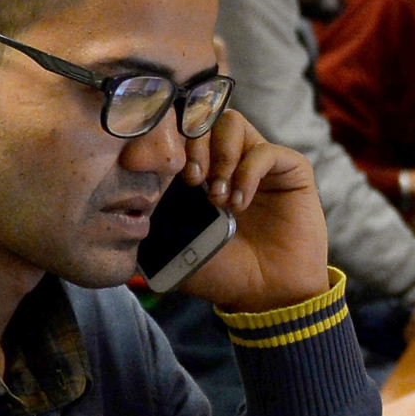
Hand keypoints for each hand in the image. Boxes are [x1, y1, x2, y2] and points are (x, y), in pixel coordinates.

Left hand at [172, 109, 329, 313]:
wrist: (267, 296)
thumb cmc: (225, 273)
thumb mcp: (177, 250)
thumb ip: (152, 225)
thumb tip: (124, 203)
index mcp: (200, 172)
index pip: (179, 133)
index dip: (168, 142)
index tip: (166, 174)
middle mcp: (228, 160)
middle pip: (203, 119)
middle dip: (193, 147)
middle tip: (192, 181)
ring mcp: (258, 162)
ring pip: (232, 123)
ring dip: (220, 156)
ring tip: (219, 197)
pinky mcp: (289, 169)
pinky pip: (265, 151)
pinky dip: (248, 173)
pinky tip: (240, 203)